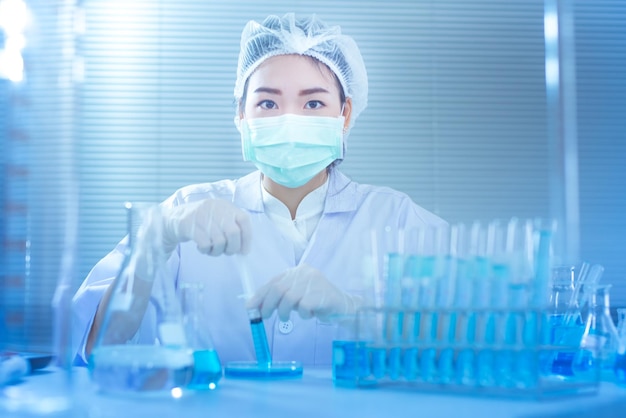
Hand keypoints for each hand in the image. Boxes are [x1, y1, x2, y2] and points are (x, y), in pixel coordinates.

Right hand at [162, 199, 251, 255]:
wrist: (174, 219)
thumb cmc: (202, 223)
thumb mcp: (219, 219)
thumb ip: (232, 230)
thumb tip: (244, 250)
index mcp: (226, 206)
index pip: (244, 220)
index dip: (247, 238)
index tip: (244, 251)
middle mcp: (215, 208)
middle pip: (233, 232)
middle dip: (232, 248)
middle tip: (226, 252)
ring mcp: (201, 215)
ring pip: (219, 241)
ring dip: (217, 251)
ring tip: (212, 250)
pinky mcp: (189, 224)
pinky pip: (204, 244)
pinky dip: (205, 250)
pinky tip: (202, 247)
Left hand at [246, 264, 360, 321]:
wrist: (343, 305)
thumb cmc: (317, 302)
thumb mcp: (296, 298)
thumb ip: (279, 298)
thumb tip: (254, 307)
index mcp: (297, 271)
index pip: (273, 281)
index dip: (260, 295)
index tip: (250, 308)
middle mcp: (305, 273)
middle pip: (278, 288)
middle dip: (268, 305)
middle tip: (264, 317)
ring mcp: (314, 282)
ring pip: (289, 298)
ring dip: (284, 311)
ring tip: (288, 316)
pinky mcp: (322, 293)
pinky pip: (303, 306)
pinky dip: (302, 314)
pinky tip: (309, 314)